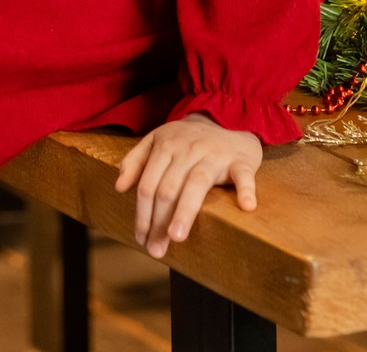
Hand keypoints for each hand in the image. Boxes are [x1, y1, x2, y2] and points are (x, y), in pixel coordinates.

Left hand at [112, 113, 261, 258]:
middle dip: (159, 223)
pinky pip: (243, 175)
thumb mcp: (157, 140)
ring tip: (177, 237)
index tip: (141, 238)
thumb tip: (120, 187)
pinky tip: (246, 206)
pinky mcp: (240, 160)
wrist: (228, 117)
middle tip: (156, 249)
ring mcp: (214, 154)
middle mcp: (188, 150)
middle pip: (168, 190)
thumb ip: (135, 161)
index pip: (148, 185)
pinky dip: (246, 190)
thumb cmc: (188, 137)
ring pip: (197, 184)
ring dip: (185, 212)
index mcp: (166, 146)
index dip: (142, 214)